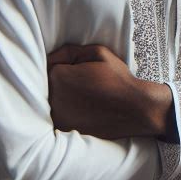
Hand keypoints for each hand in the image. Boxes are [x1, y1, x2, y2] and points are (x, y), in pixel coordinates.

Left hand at [47, 44, 172, 140]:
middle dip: (61, 80)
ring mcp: (57, 116)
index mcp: (59, 77)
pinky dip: (65, 109)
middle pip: (46, 84)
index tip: (81, 67)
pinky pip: (56, 114)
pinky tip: (82, 106)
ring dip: (61, 95)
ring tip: (84, 94)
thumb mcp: (98, 52)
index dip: (65, 64)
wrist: (134, 108)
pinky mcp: (63, 129)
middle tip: (83, 81)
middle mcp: (53, 98)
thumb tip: (52, 57)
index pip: (49, 66)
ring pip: (50, 100)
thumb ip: (70, 51)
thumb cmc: (118, 78)